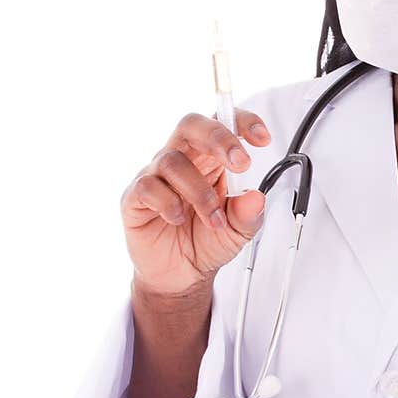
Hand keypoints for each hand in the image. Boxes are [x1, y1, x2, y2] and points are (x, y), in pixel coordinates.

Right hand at [121, 108, 271, 297]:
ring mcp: (156, 176)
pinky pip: (147, 186)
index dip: (241, 122)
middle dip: (218, 138)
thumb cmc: (207, 241)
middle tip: (241, 164)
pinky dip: (169, 203)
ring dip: (200, 192)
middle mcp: (182, 160)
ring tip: (214, 219)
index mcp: (210, 159)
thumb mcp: (239, 232)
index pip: (221, 123)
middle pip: (190, 125)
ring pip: (173, 160)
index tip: (262, 139)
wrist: (181, 275)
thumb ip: (249, 214)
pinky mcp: (135, 198)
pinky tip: (179, 219)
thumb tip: (255, 197)